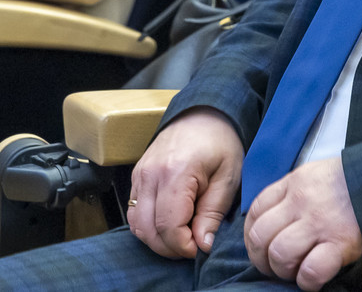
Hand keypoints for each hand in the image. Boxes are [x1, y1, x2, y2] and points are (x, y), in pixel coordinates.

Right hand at [127, 108, 244, 259]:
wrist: (202, 114)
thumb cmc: (220, 143)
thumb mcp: (228, 177)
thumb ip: (213, 213)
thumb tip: (203, 245)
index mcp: (175, 173)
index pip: (168, 226)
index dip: (183, 247)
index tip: (200, 248)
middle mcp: (150, 174)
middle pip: (148, 230)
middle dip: (170, 248)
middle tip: (193, 246)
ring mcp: (139, 175)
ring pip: (136, 224)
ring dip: (157, 240)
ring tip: (182, 237)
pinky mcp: (136, 176)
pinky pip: (133, 211)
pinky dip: (148, 226)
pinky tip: (170, 224)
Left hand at [244, 157, 361, 291]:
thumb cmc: (349, 182)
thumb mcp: (314, 175)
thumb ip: (292, 193)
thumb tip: (273, 220)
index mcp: (294, 184)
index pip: (255, 211)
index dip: (251, 235)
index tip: (261, 247)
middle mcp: (302, 202)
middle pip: (261, 236)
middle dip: (261, 258)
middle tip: (274, 266)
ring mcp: (320, 223)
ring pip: (280, 254)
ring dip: (283, 271)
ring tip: (294, 272)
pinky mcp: (340, 244)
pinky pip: (311, 270)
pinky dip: (307, 281)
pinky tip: (313, 279)